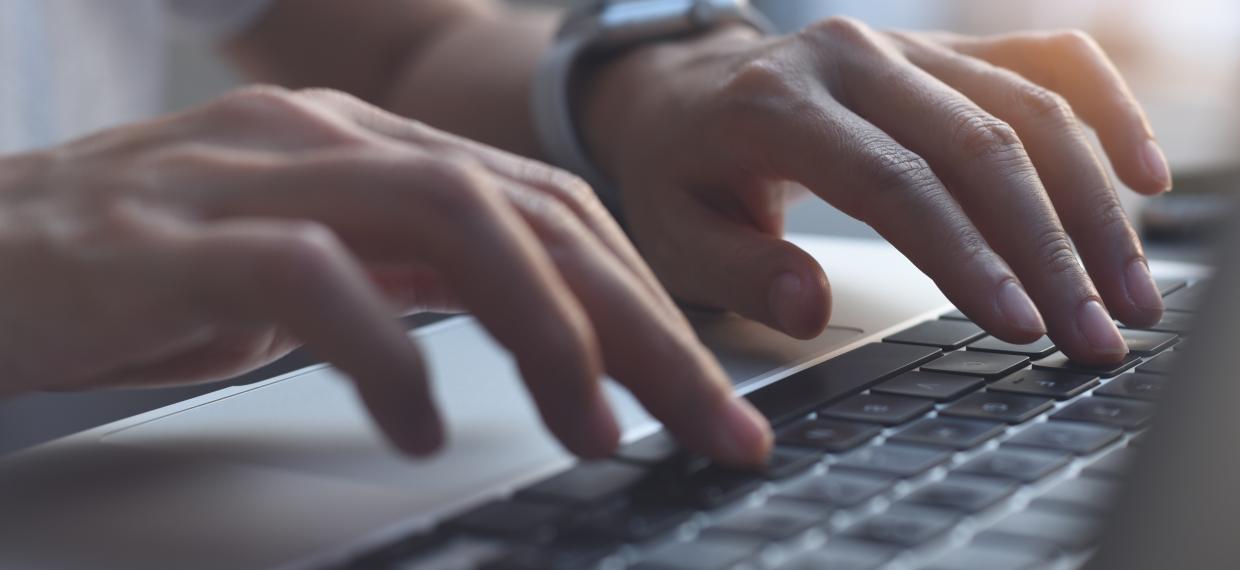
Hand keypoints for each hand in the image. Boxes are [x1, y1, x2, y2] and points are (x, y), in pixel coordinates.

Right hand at [0, 87, 769, 464]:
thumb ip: (416, 275)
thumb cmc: (139, 270)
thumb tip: (539, 325)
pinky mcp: (172, 237)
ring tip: (592, 426)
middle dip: (643, 326)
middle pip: (535, 215)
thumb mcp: (309, 269)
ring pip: (454, 220)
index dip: (650, 301)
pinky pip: (312, 278)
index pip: (553, 210)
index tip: (711, 397)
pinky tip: (420, 427)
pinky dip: (387, 355)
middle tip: (710, 424)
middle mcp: (334, 143)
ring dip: (547, 331)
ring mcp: (255, 177)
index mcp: (377, 151)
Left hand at [583, 20, 1169, 363]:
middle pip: (982, 145)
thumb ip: (740, 270)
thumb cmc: (684, 171)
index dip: (968, 255)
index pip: (895, 181)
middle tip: (1100, 333)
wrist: (683, 88)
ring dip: (1095, 204)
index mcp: (778, 104)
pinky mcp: (947, 48)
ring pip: (1030, 108)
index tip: (1022, 325)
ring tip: (1135, 292)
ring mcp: (908, 44)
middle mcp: (853, 58)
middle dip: (1054, 248)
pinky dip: (1107, 109)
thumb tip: (813, 306)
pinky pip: (1047, 59)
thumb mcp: (674, 233)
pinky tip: (1148, 174)